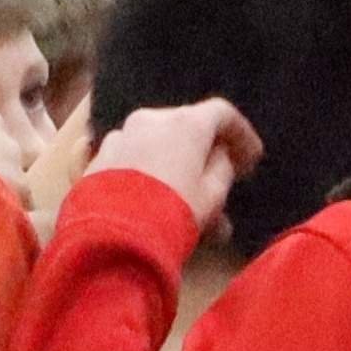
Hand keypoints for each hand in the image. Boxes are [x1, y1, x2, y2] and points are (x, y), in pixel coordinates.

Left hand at [89, 96, 261, 232]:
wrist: (113, 237)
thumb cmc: (173, 212)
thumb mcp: (212, 195)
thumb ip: (223, 168)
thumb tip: (220, 155)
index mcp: (185, 123)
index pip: (222, 114)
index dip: (241, 134)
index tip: (251, 159)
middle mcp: (150, 120)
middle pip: (186, 127)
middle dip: (205, 153)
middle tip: (220, 180)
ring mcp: (120, 137)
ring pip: (157, 145)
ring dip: (175, 164)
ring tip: (186, 198)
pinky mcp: (98, 158)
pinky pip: (133, 158)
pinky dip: (149, 172)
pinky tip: (154, 197)